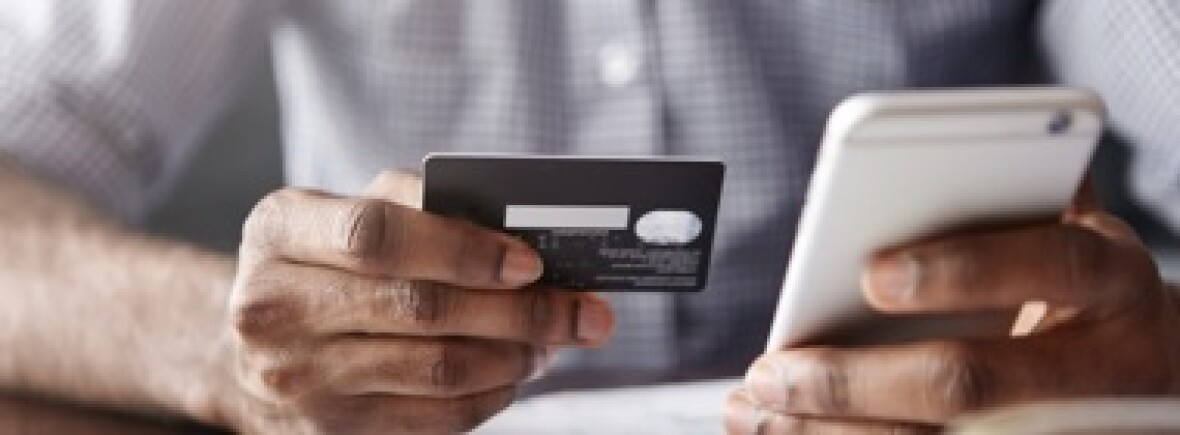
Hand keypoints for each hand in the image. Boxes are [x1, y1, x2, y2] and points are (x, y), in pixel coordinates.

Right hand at [220, 171, 614, 433]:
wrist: (257, 343)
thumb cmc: (326, 261)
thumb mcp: (348, 210)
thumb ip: (420, 203)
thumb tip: (521, 232)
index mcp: (279, 229)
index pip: (376, 237)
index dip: (463, 249)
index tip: (531, 261)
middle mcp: (273, 306)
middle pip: (421, 309)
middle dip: (521, 310)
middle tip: (582, 309)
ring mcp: (297, 377)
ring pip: (437, 369)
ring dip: (517, 355)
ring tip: (554, 339)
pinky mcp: (329, 429)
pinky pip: (434, 417)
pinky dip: (492, 394)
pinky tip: (517, 371)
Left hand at [727, 207, 1179, 432]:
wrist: (1157, 379)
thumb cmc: (1087, 297)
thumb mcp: (1077, 236)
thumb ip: (1022, 196)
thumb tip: (944, 144)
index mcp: (1109, 280)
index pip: (1048, 264)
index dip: (962, 268)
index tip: (871, 273)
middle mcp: (1098, 365)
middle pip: (969, 383)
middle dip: (855, 382)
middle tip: (772, 372)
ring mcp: (1067, 428)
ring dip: (828, 433)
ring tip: (754, 412)